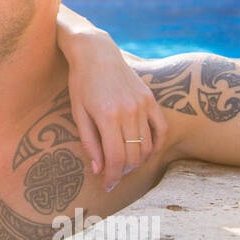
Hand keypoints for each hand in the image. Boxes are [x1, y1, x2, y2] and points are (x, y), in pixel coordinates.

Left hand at [66, 33, 166, 190]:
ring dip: (137, 161)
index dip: (112, 177)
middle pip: (133, 156)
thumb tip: (100, 170)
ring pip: (147, 146)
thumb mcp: (78, 113)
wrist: (96, 53)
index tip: (107, 187)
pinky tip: (146, 152)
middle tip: (113, 176)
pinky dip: (156, 145)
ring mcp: (142, 105)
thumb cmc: (81, 83)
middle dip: (123, 171)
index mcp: (107, 117)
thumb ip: (90, 143)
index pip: (115, 158)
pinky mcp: (151, 99)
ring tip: (125, 164)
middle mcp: (128, 112)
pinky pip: (161, 129)